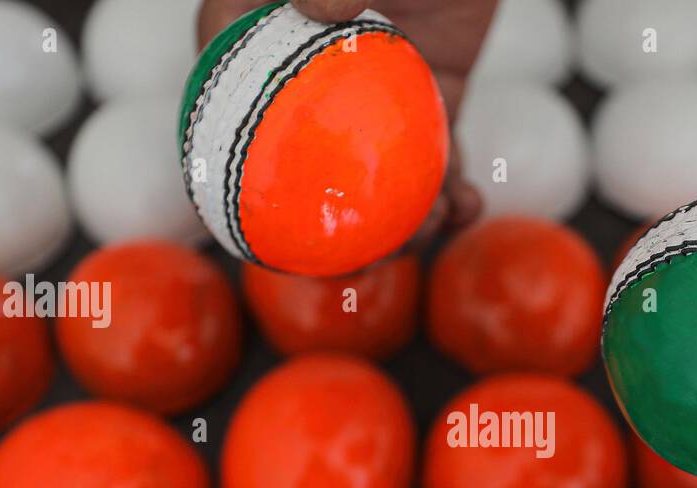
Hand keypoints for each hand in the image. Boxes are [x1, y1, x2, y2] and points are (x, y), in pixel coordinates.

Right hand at [197, 0, 496, 233]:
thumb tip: (316, 11)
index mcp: (260, 37)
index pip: (228, 123)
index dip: (238, 193)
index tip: (269, 239)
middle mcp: (310, 75)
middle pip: (306, 174)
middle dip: (336, 231)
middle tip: (373, 255)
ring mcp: (369, 93)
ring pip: (372, 179)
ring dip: (402, 221)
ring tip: (435, 225)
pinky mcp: (427, 97)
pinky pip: (432, 159)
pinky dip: (449, 190)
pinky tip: (468, 204)